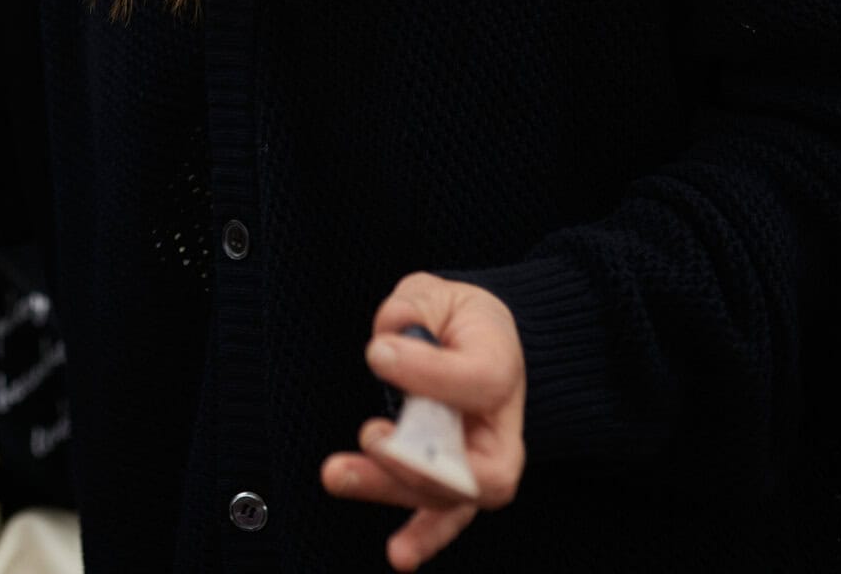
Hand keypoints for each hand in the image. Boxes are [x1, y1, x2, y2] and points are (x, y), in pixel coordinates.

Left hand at [320, 273, 526, 570]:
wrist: (478, 341)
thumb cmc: (455, 318)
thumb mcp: (436, 293)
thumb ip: (412, 308)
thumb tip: (388, 338)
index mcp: (502, 364)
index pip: (481, 380)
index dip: (429, 372)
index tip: (376, 352)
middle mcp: (501, 425)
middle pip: (476, 465)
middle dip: (418, 460)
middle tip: (371, 434)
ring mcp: (483, 460)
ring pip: (451, 495)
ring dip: (393, 489)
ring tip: (338, 474)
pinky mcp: (458, 482)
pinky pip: (446, 517)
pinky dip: (424, 536)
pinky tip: (399, 555)